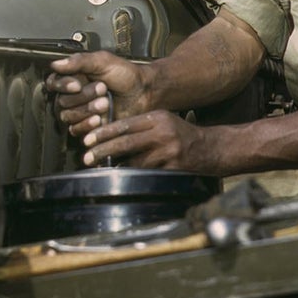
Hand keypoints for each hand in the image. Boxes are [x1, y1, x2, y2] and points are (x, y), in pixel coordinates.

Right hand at [45, 52, 155, 138]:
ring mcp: (81, 113)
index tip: (76, 85)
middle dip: (82, 97)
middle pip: (62, 102)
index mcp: (75, 77)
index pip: (54, 83)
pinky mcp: (88, 128)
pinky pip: (76, 130)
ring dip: (86, 110)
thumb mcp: (103, 61)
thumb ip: (79, 61)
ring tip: (105, 103)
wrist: (144, 93)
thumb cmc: (127, 75)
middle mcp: (75, 96)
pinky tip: (100, 119)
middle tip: (102, 89)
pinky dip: (87, 125)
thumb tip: (56, 64)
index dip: (62, 85)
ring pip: (68, 117)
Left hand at [80, 110, 223, 173]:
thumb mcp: (164, 121)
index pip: (125, 124)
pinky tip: (124, 179)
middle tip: (86, 157)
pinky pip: (148, 174)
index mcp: (158, 118)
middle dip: (103, 150)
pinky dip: (135, 177)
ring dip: (117, 167)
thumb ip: (140, 126)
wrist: (211, 148)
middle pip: (127, 142)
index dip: (104, 132)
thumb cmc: (181, 134)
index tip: (87, 140)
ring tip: (103, 170)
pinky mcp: (174, 168)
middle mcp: (163, 133)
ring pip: (135, 161)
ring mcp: (169, 151)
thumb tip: (110, 136)